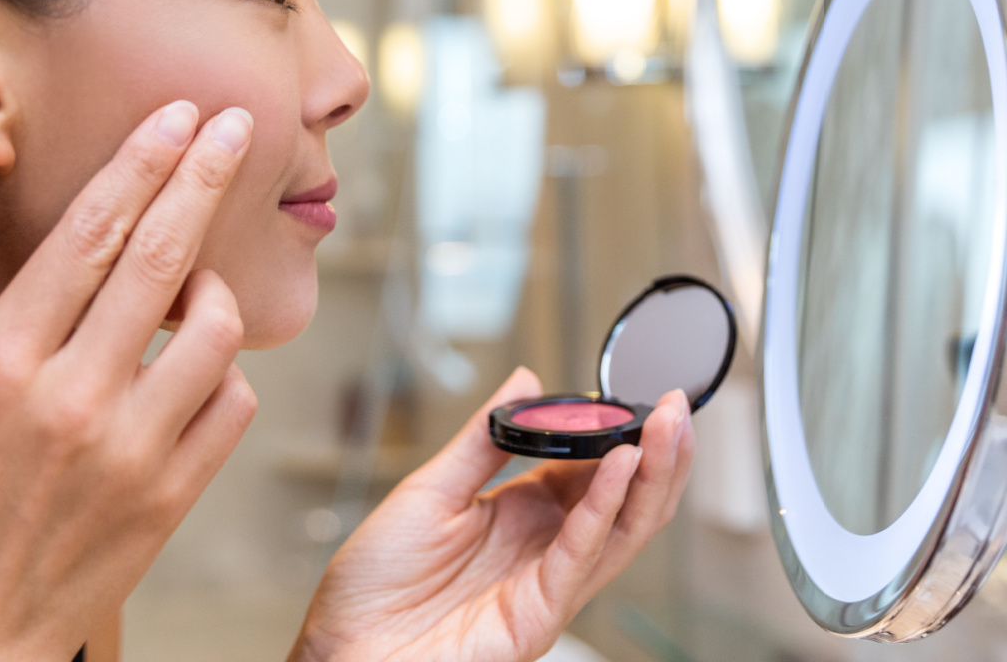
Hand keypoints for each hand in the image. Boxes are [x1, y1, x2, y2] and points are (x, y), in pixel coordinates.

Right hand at [0, 101, 257, 661]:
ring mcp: (133, 448)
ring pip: (215, 328)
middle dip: (205, 177)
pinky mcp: (173, 493)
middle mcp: (75, 398)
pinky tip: (196, 363)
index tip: (178, 117)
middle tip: (237, 126)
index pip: (89, 236)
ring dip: (216, 284)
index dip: (140, 164)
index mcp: (2, 365)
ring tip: (193, 280)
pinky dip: (227, 368)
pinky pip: (233, 403)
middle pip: (160, 259)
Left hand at [291, 368, 692, 661]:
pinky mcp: (537, 615)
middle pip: (621, 501)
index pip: (588, 470)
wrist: (341, 647)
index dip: (616, 435)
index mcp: (520, 515)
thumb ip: (486, 439)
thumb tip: (526, 383)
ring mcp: (545, 584)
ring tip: (669, 425)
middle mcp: (541, 549)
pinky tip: (621, 468)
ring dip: (650, 476)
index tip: (635, 397)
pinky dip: (605, 509)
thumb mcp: (430, 488)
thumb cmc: (375, 581)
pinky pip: (580, 557)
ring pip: (620, 529)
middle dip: (657, 453)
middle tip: (676, 405)